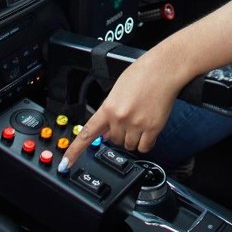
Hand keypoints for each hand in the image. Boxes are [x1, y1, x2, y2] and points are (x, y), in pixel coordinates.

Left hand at [57, 48, 186, 173]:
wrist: (165, 68)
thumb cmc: (143, 73)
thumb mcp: (118, 89)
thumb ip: (110, 111)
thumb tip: (106, 133)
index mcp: (108, 107)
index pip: (87, 134)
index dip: (74, 151)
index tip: (65, 164)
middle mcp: (120, 118)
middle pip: (114, 140)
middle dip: (120, 133)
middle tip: (130, 118)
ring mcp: (137, 124)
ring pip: (129, 145)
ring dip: (133, 138)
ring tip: (141, 120)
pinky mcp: (153, 128)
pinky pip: (145, 147)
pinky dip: (146, 142)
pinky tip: (149, 129)